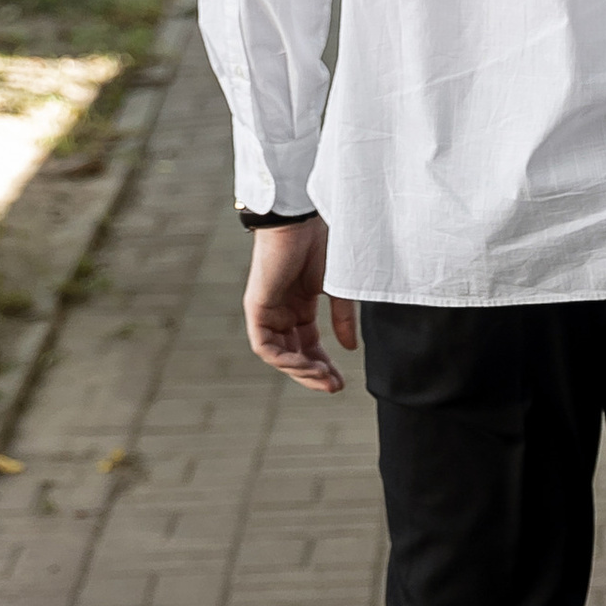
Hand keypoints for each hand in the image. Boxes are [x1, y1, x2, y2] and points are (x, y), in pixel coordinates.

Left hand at [244, 217, 358, 393]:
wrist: (303, 218)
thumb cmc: (322, 242)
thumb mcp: (338, 288)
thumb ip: (341, 318)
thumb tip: (348, 349)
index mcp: (298, 305)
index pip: (308, 345)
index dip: (323, 365)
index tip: (340, 383)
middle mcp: (281, 311)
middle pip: (293, 354)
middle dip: (312, 374)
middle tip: (333, 387)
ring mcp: (267, 310)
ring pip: (278, 355)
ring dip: (300, 371)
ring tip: (322, 379)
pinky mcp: (256, 307)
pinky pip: (264, 345)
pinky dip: (284, 360)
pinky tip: (305, 365)